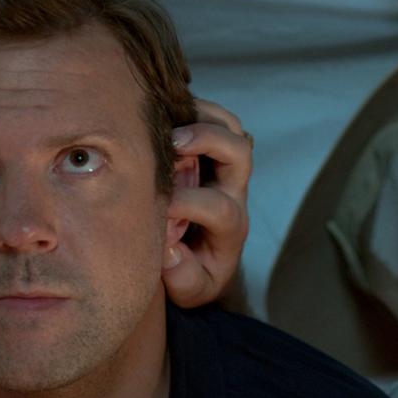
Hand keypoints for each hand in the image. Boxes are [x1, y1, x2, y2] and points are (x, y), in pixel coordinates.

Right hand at [163, 98, 251, 308]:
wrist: (203, 263)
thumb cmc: (193, 274)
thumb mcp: (190, 290)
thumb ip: (182, 276)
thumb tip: (167, 249)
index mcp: (231, 228)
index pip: (219, 208)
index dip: (188, 204)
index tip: (158, 208)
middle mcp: (234, 192)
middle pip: (239, 154)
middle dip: (208, 141)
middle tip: (173, 143)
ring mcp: (226, 168)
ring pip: (231, 128)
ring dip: (202, 116)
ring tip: (166, 119)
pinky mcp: (212, 151)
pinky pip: (214, 118)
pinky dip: (190, 108)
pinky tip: (161, 113)